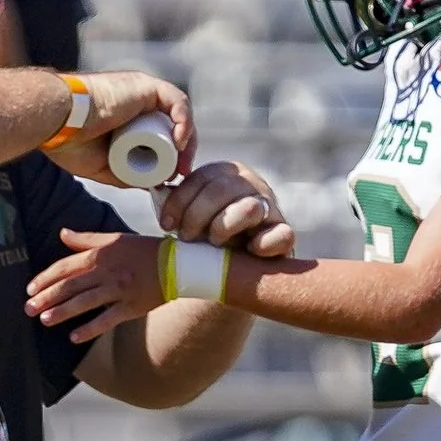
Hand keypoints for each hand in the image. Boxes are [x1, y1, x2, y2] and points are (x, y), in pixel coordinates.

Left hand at [24, 228, 166, 343]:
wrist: (176, 264)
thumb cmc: (143, 250)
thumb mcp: (114, 238)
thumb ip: (86, 239)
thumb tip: (62, 233)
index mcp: (100, 254)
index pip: (65, 267)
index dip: (46, 278)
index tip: (30, 289)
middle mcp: (107, 272)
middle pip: (70, 286)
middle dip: (46, 297)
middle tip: (28, 308)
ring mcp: (119, 290)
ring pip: (85, 302)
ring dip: (62, 312)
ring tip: (44, 320)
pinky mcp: (131, 307)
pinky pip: (107, 320)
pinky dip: (90, 329)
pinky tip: (73, 337)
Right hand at [39, 71, 195, 184]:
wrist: (57, 122)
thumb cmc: (69, 142)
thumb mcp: (103, 166)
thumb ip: (125, 175)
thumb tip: (150, 184)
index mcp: (128, 117)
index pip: (163, 133)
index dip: (173, 156)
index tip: (173, 178)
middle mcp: (139, 102)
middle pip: (174, 124)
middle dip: (183, 151)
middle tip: (181, 174)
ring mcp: (143, 92)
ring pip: (178, 114)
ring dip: (186, 140)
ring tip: (181, 163)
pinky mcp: (146, 86)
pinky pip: (177, 101)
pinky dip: (184, 122)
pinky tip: (179, 143)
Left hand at [156, 160, 296, 258]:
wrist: (240, 266)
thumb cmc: (209, 236)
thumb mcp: (192, 215)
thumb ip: (178, 202)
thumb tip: (156, 189)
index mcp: (228, 174)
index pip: (201, 178)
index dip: (179, 202)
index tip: (165, 225)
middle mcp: (252, 185)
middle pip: (222, 189)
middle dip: (197, 215)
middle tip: (186, 237)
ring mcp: (271, 209)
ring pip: (248, 208)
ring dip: (223, 227)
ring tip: (214, 243)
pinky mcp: (285, 234)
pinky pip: (281, 235)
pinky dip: (263, 245)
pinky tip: (248, 252)